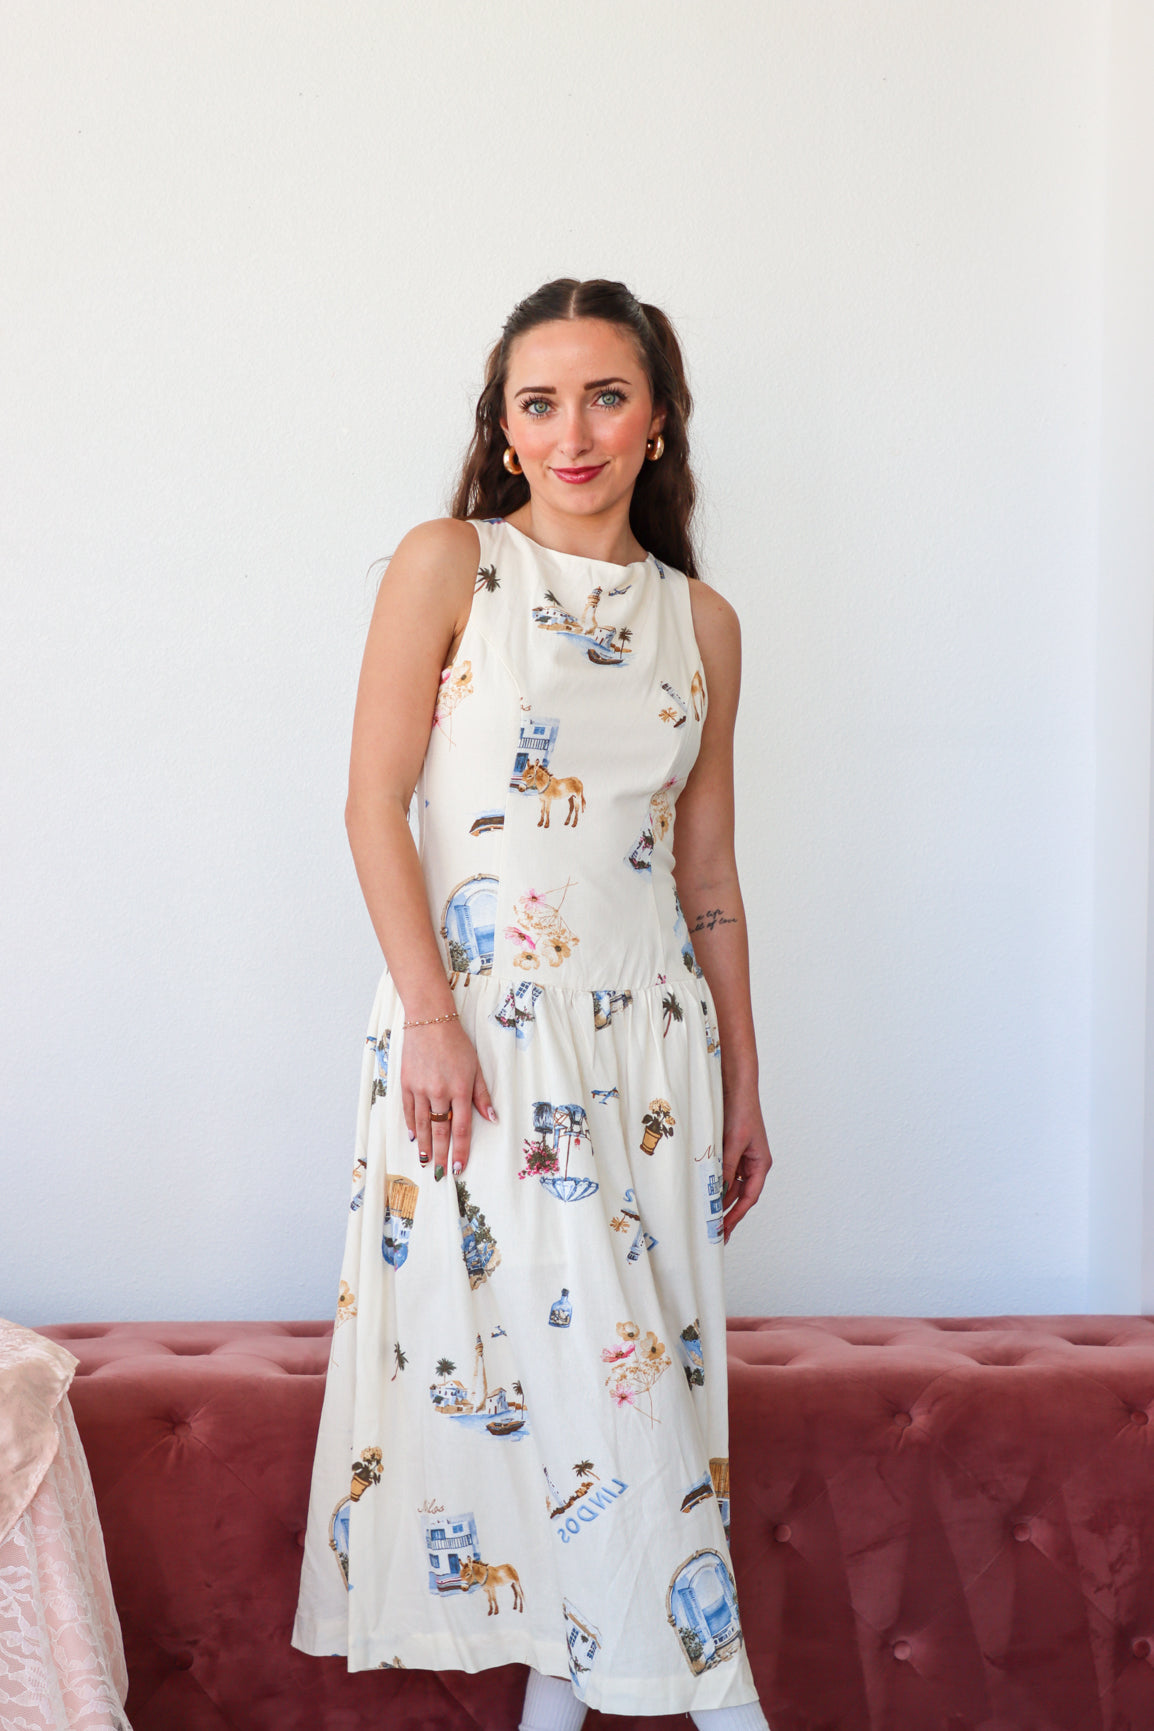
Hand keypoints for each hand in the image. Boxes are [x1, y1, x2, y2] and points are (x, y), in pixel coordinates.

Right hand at [401, 1020, 496, 1180]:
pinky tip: (414, 1138)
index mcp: (459, 1089)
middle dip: (441, 1155)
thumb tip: (493, 1118)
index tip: (459, 1167)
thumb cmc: (457, 1043)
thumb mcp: (476, 1067)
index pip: (460, 1128)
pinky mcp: (406, 1083)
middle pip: (440, 1131)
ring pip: (422, 1124)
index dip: (460, 1150)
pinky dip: (411, 1126)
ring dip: (425, 1146)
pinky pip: (408, 1110)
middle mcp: (439, 1092)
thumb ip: (482, 1095)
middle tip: (441, 1174)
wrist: (430, 1021)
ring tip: (426, 1162)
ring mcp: (420, 1089)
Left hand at [720, 1088, 771, 1242]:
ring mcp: (742, 1157)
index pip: (749, 1197)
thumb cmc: (742, 1111)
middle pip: (740, 1194)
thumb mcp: (733, 1143)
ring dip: (719, 1197)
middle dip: (728, 1211)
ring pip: (730, 1184)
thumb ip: (727, 1167)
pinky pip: (723, 1172)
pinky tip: (704, 1190)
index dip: (736, 1215)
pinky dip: (715, 1181)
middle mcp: (753, 1163)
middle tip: (714, 1230)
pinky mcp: (731, 1149)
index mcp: (760, 1164)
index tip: (724, 1230)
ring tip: (706, 1215)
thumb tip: (719, 1191)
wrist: (736, 1087)